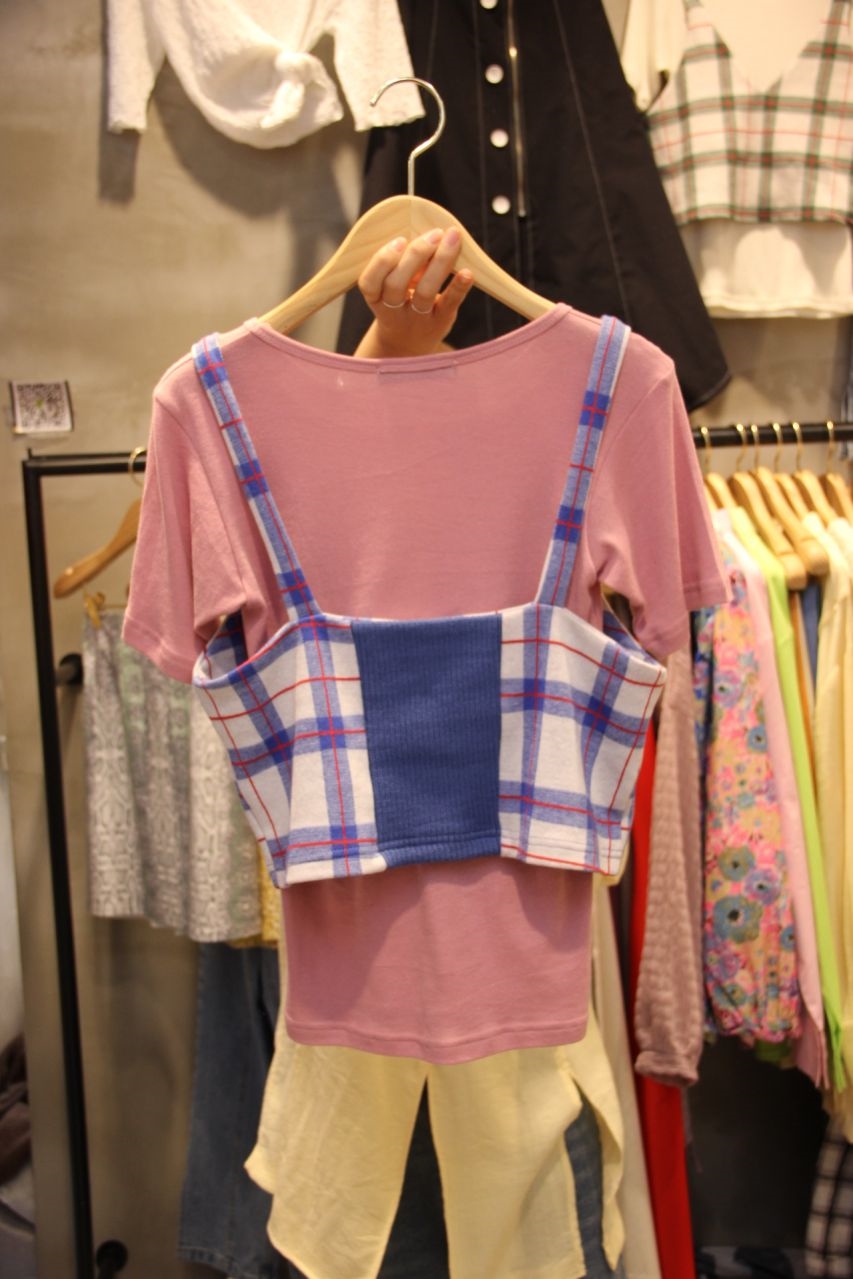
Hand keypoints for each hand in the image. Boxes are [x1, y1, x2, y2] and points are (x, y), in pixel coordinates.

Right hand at [354, 227, 473, 358]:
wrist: (408, 345)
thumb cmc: (401, 304)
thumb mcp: (394, 288)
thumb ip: (406, 265)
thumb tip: (429, 234)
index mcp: (376, 297)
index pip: (369, 282)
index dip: (382, 261)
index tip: (400, 240)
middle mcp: (392, 311)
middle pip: (397, 284)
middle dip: (415, 254)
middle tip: (434, 233)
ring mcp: (416, 319)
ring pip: (424, 292)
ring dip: (439, 262)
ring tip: (452, 238)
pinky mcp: (439, 323)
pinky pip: (448, 305)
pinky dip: (458, 287)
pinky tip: (468, 272)